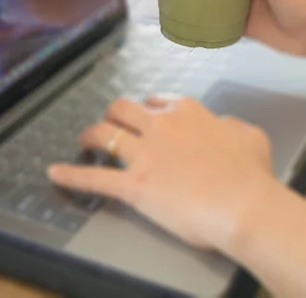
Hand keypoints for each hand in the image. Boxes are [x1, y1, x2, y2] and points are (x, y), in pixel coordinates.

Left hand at [48, 95, 274, 250]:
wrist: (242, 204)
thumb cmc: (251, 173)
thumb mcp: (249, 135)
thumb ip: (229, 125)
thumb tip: (222, 125)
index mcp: (187, 111)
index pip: (156, 100)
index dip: (147, 108)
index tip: (145, 116)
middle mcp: (160, 124)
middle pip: (123, 108)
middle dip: (114, 115)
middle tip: (111, 125)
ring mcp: (144, 153)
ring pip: (105, 133)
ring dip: (91, 136)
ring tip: (85, 141)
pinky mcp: (134, 184)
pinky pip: (94, 178)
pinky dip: (71, 175)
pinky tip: (54, 173)